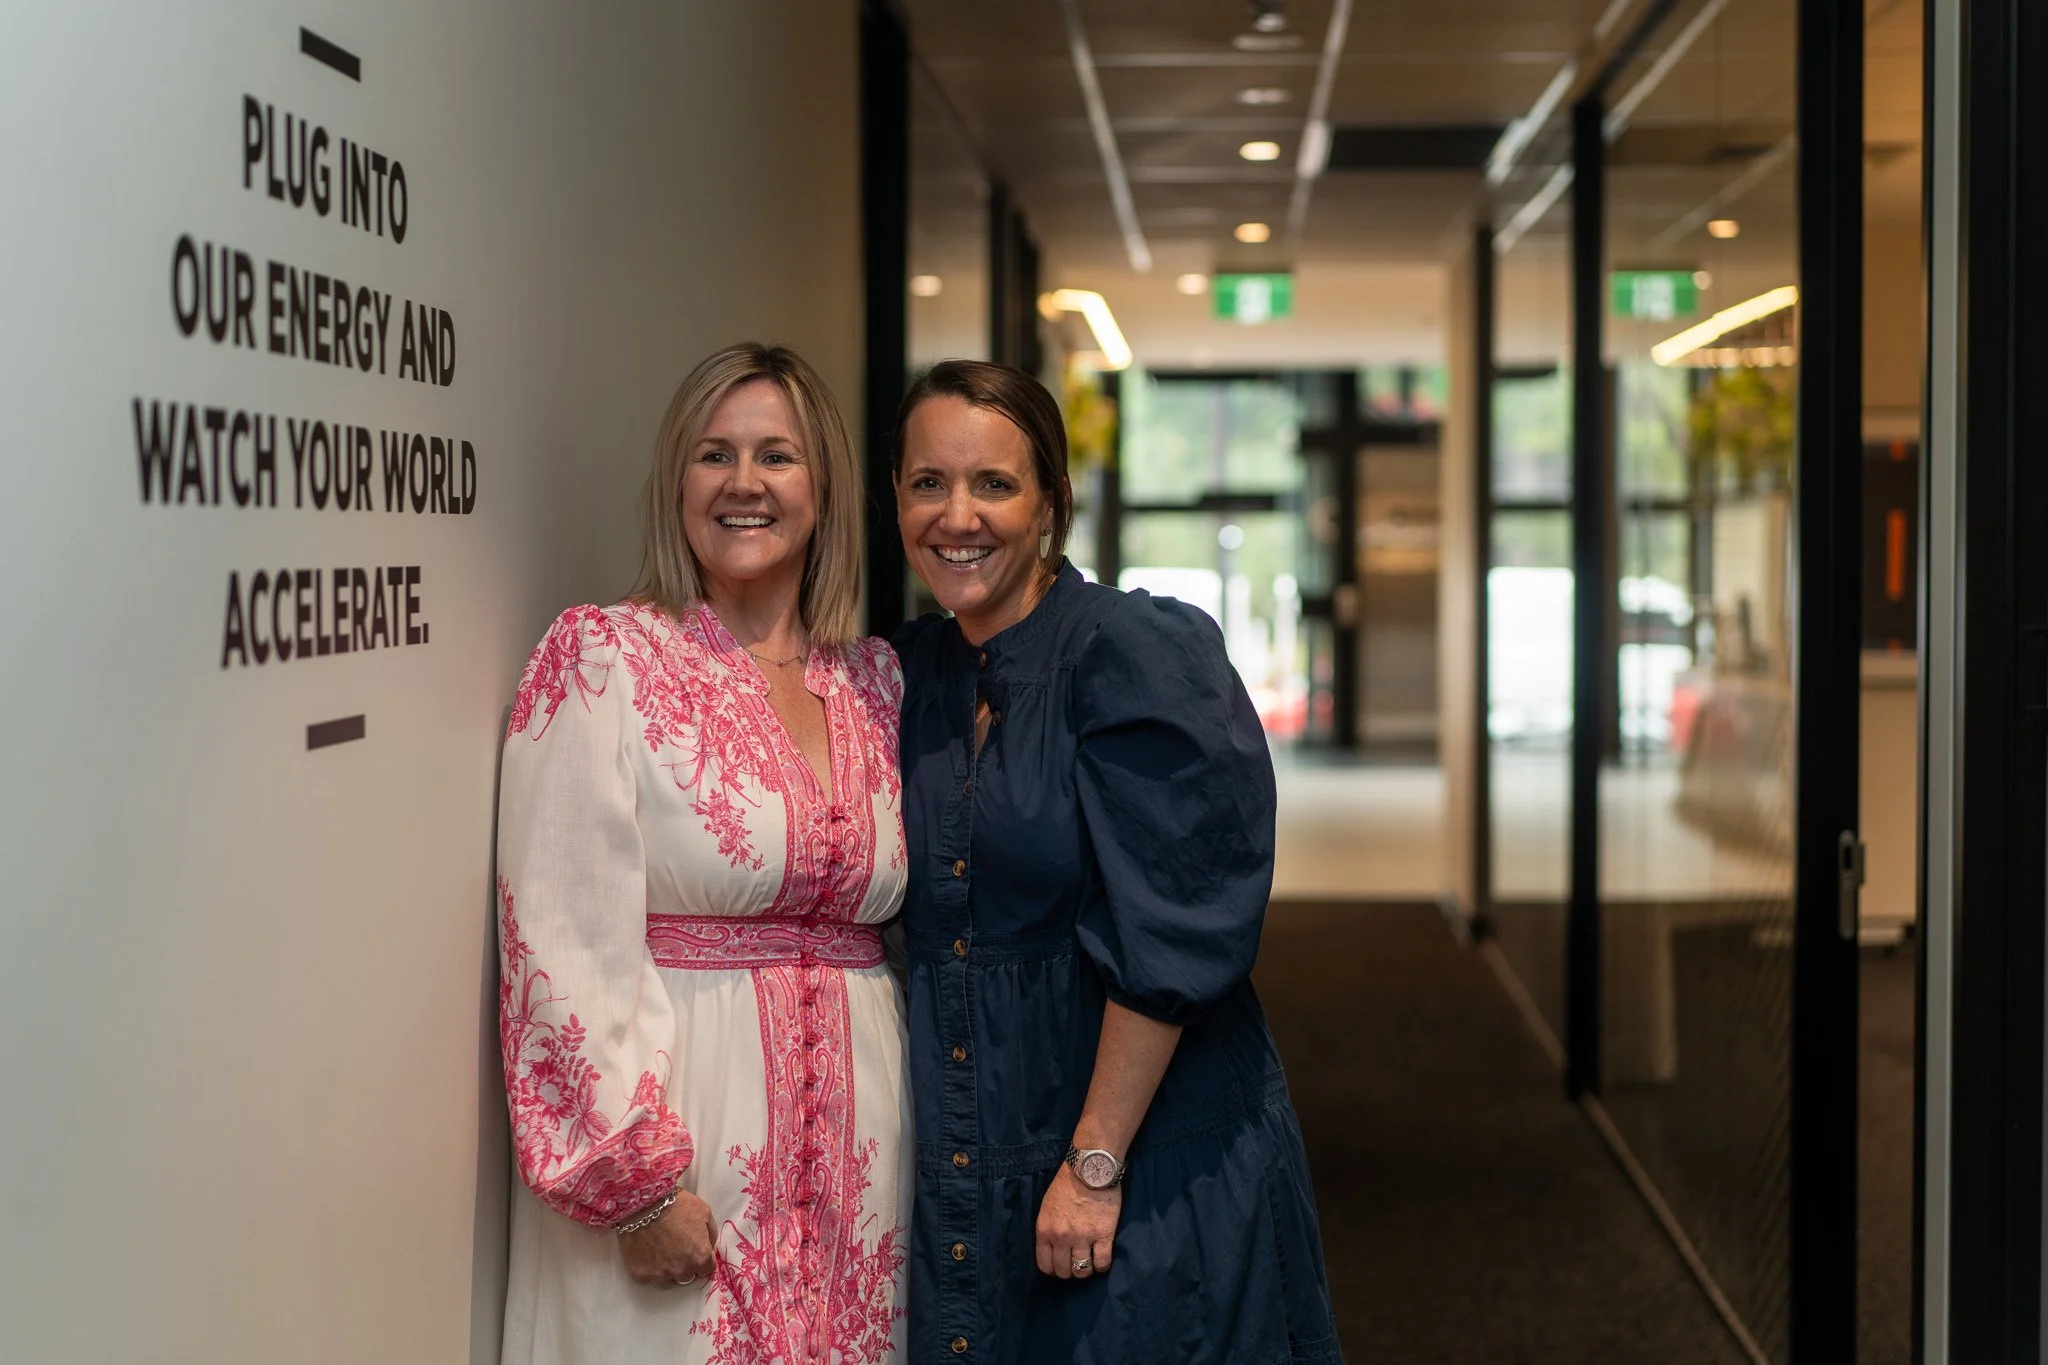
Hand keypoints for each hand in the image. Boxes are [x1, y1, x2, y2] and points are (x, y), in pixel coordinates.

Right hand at [618, 1188, 717, 1286]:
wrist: (643, 1202)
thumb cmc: (676, 1204)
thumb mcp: (704, 1212)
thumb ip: (710, 1234)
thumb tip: (709, 1247)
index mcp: (700, 1257)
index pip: (706, 1270)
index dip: (701, 1259)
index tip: (694, 1251)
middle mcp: (681, 1271)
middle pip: (687, 1276)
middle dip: (684, 1265)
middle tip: (676, 1248)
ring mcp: (660, 1275)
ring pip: (668, 1281)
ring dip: (667, 1270)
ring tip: (660, 1251)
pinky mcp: (640, 1274)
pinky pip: (648, 1277)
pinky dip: (648, 1268)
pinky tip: (646, 1252)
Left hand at [1035, 1163, 1119, 1279]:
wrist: (1090, 1168)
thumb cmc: (1067, 1184)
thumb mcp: (1047, 1206)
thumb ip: (1048, 1228)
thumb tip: (1053, 1247)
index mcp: (1044, 1230)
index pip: (1044, 1265)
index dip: (1053, 1270)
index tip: (1060, 1267)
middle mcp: (1061, 1238)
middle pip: (1063, 1271)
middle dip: (1069, 1272)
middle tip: (1076, 1264)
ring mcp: (1083, 1238)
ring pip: (1082, 1271)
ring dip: (1085, 1270)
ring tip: (1089, 1262)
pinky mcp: (1103, 1235)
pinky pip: (1102, 1263)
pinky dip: (1101, 1266)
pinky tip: (1101, 1259)